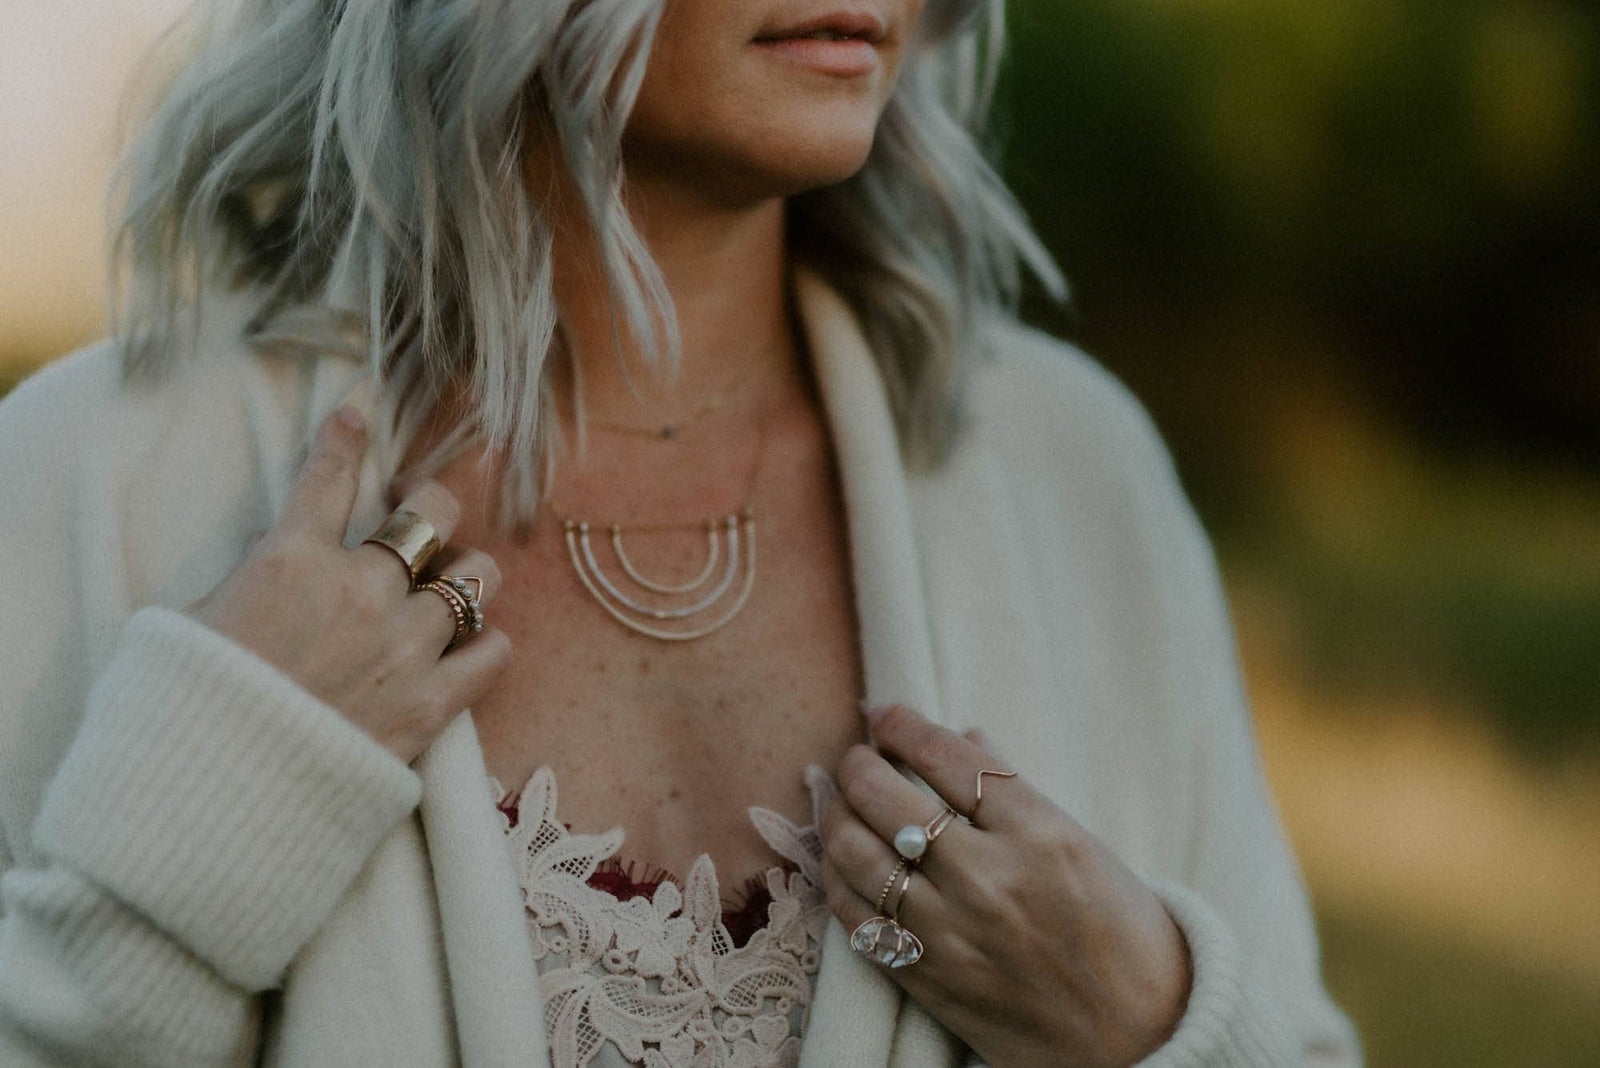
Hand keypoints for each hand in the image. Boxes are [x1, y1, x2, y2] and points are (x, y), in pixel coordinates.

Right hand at [184, 405, 511, 762]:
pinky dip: (485, 644)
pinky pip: (494, 651)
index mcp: (290, 561)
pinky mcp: (430, 705)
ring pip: (476, 577)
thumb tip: (278, 561)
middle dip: (432, 506)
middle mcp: (359, 592)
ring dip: (465, 577)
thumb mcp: (193, 620)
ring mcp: (402, 646)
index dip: (348, 438)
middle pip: (433, 514)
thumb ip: (250, 580)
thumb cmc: (187, 710)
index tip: (360, 413)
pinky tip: (467, 649)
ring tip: (450, 590)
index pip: (329, 477)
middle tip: (419, 518)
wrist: (212, 799)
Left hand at [819, 704, 1192, 1067]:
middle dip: (858, 764)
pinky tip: (842, 860)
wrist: (1142, 1037)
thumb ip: (1015, 790)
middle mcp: (989, 879)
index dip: (903, 726)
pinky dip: (838, 878)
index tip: (885, 715)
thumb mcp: (1083, 846)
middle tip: (858, 756)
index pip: (947, 757)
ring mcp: (952, 932)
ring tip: (841, 802)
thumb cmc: (1122, 932)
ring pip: (857, 854)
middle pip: (886, 798)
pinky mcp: (928, 978)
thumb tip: (964, 736)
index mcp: (1040, 834)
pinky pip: (857, 918)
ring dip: (836, 815)